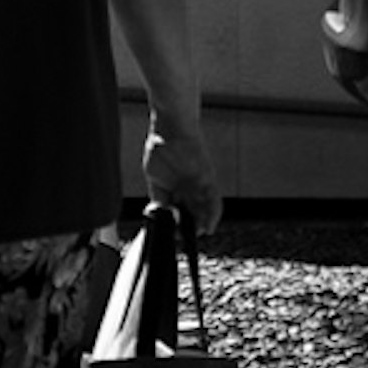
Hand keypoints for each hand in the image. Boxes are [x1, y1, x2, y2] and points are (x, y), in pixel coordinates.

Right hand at [142, 121, 222, 236]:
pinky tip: (209, 227)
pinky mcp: (209, 180)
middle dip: (190, 226)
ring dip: (203, 223)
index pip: (178, 209)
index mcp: (175, 186)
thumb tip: (158, 213)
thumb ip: (158, 195)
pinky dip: (212, 216)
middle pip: (193, 211)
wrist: (171, 128)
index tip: (173, 234)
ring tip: (199, 235)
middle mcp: (189, 187)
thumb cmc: (160, 146)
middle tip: (185, 238)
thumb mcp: (154, 176)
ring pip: (204, 209)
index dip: (176, 223)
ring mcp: (200, 184)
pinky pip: (214, 202)